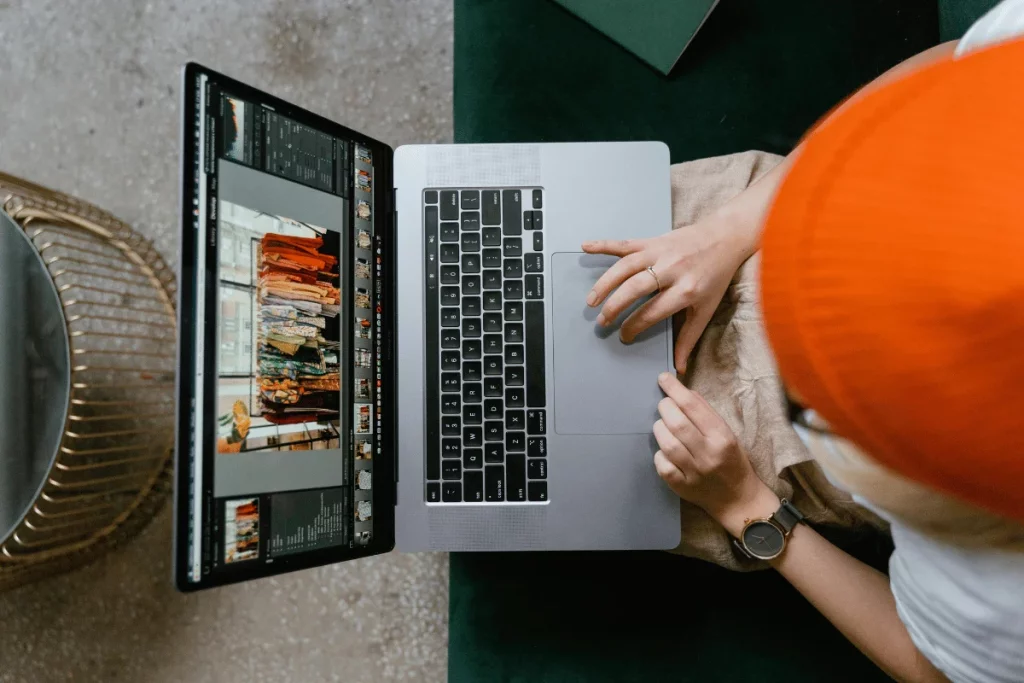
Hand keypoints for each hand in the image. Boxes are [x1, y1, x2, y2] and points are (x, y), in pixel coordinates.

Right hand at [581, 210, 754, 372]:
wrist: (726, 237)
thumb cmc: (715, 276)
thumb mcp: (706, 309)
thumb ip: (689, 338)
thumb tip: (679, 368)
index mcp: (685, 291)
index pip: (651, 312)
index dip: (634, 326)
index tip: (624, 336)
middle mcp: (671, 270)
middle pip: (634, 289)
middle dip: (614, 307)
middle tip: (602, 322)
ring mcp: (659, 253)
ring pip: (625, 267)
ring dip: (605, 283)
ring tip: (592, 301)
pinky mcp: (652, 240)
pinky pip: (625, 243)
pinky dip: (604, 244)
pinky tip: (586, 247)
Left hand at [652, 372, 778, 535]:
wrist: (739, 500)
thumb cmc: (733, 461)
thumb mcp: (728, 433)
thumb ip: (706, 413)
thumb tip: (684, 393)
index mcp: (722, 437)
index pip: (693, 407)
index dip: (674, 389)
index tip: (663, 378)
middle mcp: (708, 453)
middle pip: (677, 423)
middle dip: (665, 407)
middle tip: (664, 405)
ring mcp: (694, 472)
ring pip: (667, 443)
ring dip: (659, 429)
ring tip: (663, 426)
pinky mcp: (681, 486)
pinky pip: (662, 465)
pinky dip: (660, 454)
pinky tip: (665, 450)